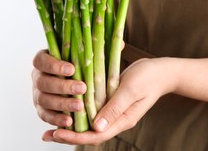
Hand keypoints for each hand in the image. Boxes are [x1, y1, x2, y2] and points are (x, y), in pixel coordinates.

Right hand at [32, 50, 86, 127]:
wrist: (74, 80)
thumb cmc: (79, 64)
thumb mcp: (80, 54)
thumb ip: (88, 48)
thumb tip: (109, 42)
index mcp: (43, 61)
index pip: (42, 61)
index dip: (55, 66)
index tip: (72, 69)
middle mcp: (37, 77)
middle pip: (43, 82)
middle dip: (63, 86)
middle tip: (82, 88)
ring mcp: (37, 94)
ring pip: (44, 100)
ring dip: (62, 104)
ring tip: (80, 106)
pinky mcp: (41, 110)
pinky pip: (45, 116)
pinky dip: (56, 119)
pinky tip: (70, 121)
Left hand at [46, 57, 178, 145]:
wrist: (161, 71)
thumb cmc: (148, 78)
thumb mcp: (131, 90)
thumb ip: (115, 107)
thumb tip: (96, 127)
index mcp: (123, 120)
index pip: (96, 135)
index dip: (75, 136)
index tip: (58, 133)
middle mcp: (116, 119)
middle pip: (89, 133)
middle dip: (68, 135)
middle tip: (47, 135)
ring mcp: (113, 111)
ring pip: (89, 123)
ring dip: (71, 124)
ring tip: (50, 125)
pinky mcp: (111, 101)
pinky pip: (93, 110)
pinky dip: (79, 111)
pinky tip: (68, 106)